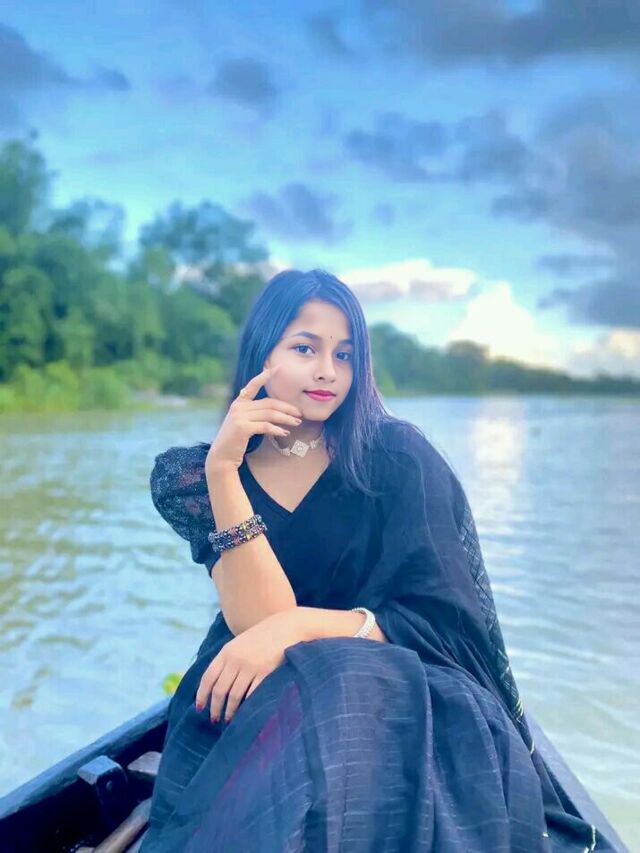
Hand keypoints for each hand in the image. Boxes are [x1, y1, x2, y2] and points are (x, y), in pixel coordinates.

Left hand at [195, 609, 303, 723]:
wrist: (287, 628)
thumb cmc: (262, 637)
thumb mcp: (240, 643)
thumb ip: (228, 660)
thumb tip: (215, 685)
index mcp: (226, 652)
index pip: (208, 678)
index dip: (202, 695)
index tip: (200, 708)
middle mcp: (235, 660)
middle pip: (219, 690)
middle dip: (215, 708)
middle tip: (215, 720)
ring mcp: (250, 667)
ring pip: (234, 696)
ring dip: (229, 711)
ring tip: (229, 720)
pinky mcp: (265, 673)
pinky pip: (251, 695)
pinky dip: (246, 706)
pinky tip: (245, 713)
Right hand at [205, 366, 302, 475]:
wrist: (222, 456)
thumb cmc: (235, 440)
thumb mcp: (243, 422)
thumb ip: (254, 412)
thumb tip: (275, 409)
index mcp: (239, 402)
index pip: (253, 384)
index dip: (265, 376)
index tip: (278, 368)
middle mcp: (239, 406)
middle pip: (269, 403)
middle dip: (287, 407)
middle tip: (299, 413)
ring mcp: (240, 416)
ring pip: (270, 414)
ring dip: (286, 418)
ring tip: (297, 422)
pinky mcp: (243, 428)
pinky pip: (266, 426)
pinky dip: (278, 429)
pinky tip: (285, 433)